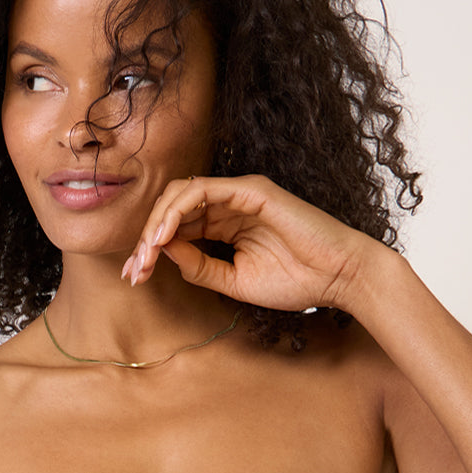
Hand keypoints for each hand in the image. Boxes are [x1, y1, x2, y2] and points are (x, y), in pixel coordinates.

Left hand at [120, 172, 380, 316]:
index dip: (150, 251)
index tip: (133, 279)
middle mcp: (228, 205)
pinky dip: (178, 211)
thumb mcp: (234, 282)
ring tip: (145, 255)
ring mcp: (239, 194)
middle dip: (146, 239)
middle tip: (133, 271)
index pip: (176, 229)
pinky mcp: (251, 190)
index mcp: (224, 226)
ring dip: (156, 226)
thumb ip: (199, 267)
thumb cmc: (296, 281)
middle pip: (171, 210)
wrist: (338, 277)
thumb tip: (161, 252)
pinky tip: (164, 236)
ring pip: (180, 197)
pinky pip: (202, 191)